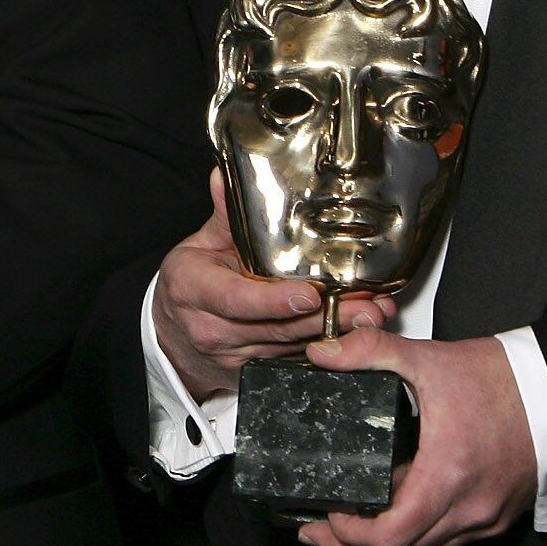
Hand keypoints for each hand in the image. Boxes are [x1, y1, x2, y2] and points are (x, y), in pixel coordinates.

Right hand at [152, 170, 390, 401]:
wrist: (173, 334)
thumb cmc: (191, 283)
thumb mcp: (201, 245)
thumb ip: (224, 215)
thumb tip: (225, 176)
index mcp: (195, 291)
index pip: (236, 300)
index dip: (274, 300)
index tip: (310, 293)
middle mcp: (213, 329)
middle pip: (276, 327)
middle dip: (326, 316)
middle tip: (366, 304)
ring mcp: (235, 355)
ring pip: (291, 346)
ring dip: (335, 331)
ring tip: (373, 313)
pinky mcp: (255, 369)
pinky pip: (294, 358)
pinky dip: (328, 345)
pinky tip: (356, 331)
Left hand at [296, 331, 534, 545]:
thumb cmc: (501, 381)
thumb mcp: (429, 359)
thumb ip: (372, 351)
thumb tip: (322, 354)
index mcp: (448, 476)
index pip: (391, 537)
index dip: (350, 537)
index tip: (325, 518)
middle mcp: (470, 509)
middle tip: (319, 532)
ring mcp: (487, 518)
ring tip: (348, 531)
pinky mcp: (498, 516)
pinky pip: (449, 542)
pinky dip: (417, 537)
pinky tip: (395, 517)